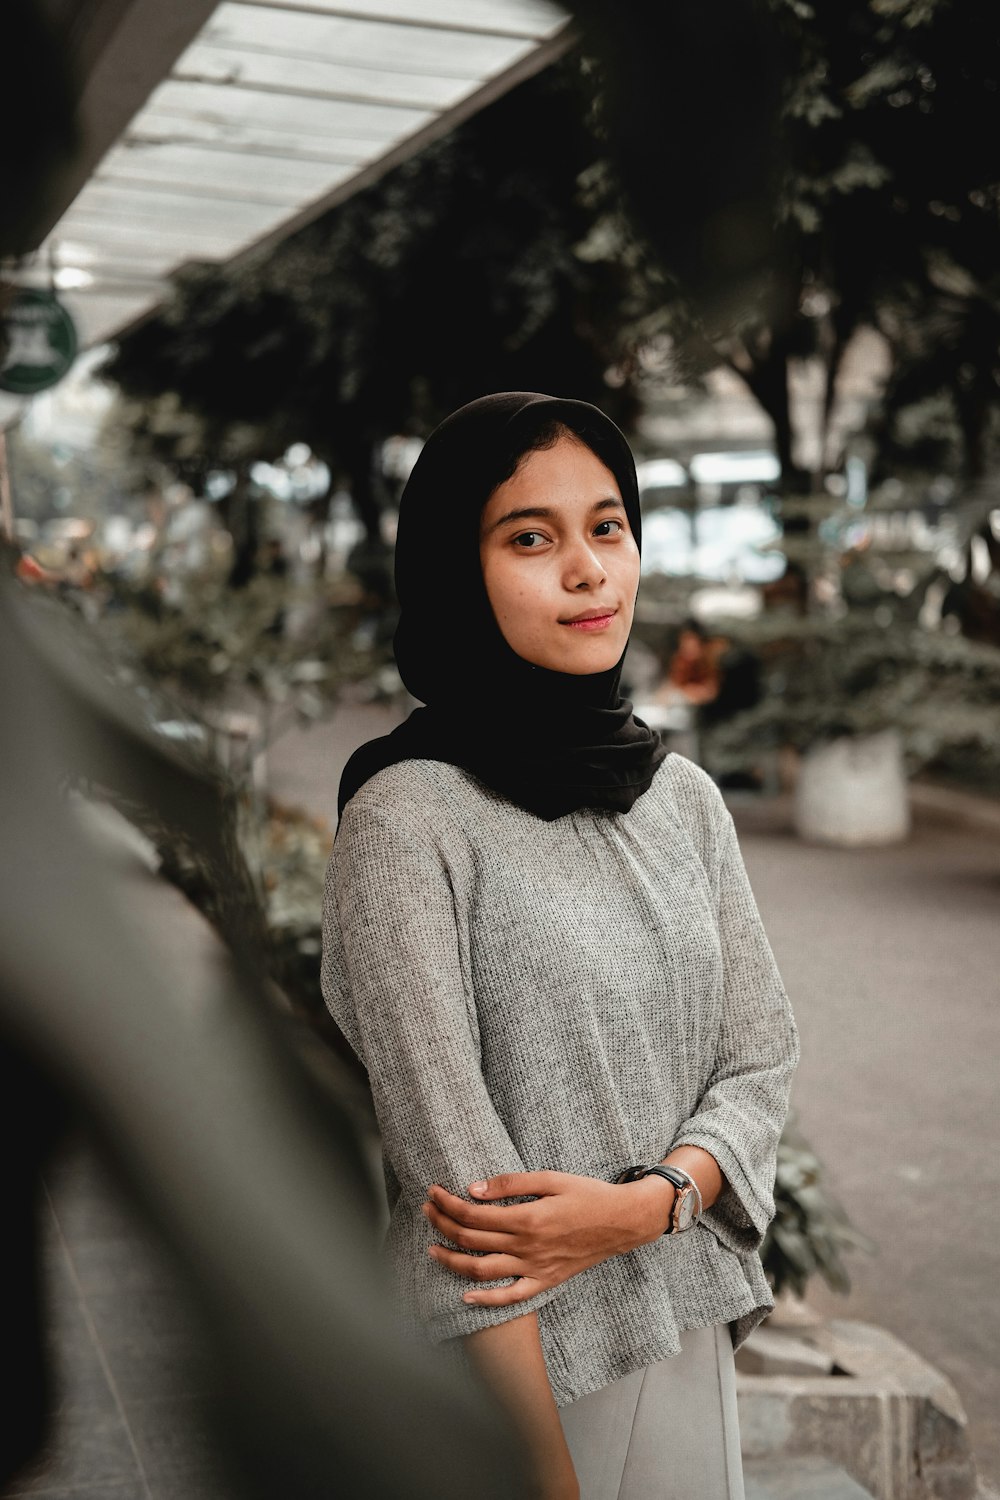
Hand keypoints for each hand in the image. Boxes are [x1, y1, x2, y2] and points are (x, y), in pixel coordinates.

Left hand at [422, 1170, 672, 1306]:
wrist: (623, 1222)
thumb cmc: (587, 1195)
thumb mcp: (550, 1178)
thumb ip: (510, 1183)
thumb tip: (473, 1189)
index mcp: (527, 1218)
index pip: (474, 1214)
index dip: (448, 1204)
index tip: (433, 1194)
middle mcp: (527, 1247)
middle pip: (472, 1240)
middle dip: (443, 1225)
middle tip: (427, 1212)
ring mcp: (535, 1268)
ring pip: (482, 1271)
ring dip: (452, 1261)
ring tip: (432, 1248)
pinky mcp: (545, 1281)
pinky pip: (511, 1297)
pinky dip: (486, 1299)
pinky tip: (465, 1293)